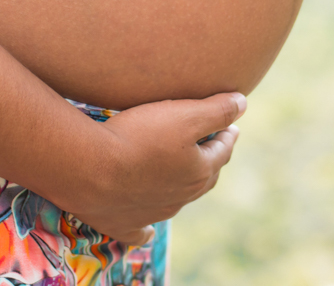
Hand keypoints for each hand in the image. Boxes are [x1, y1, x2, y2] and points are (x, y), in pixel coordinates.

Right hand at [65, 91, 244, 244]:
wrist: (90, 169)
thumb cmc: (140, 137)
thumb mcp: (185, 114)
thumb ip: (218, 110)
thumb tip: (242, 103)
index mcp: (199, 172)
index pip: (222, 150)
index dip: (227, 134)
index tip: (230, 124)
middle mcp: (181, 197)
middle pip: (204, 177)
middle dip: (211, 159)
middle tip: (212, 145)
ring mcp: (153, 213)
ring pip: (177, 200)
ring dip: (183, 186)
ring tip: (182, 173)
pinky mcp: (125, 224)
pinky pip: (141, 231)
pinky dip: (147, 229)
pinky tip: (149, 231)